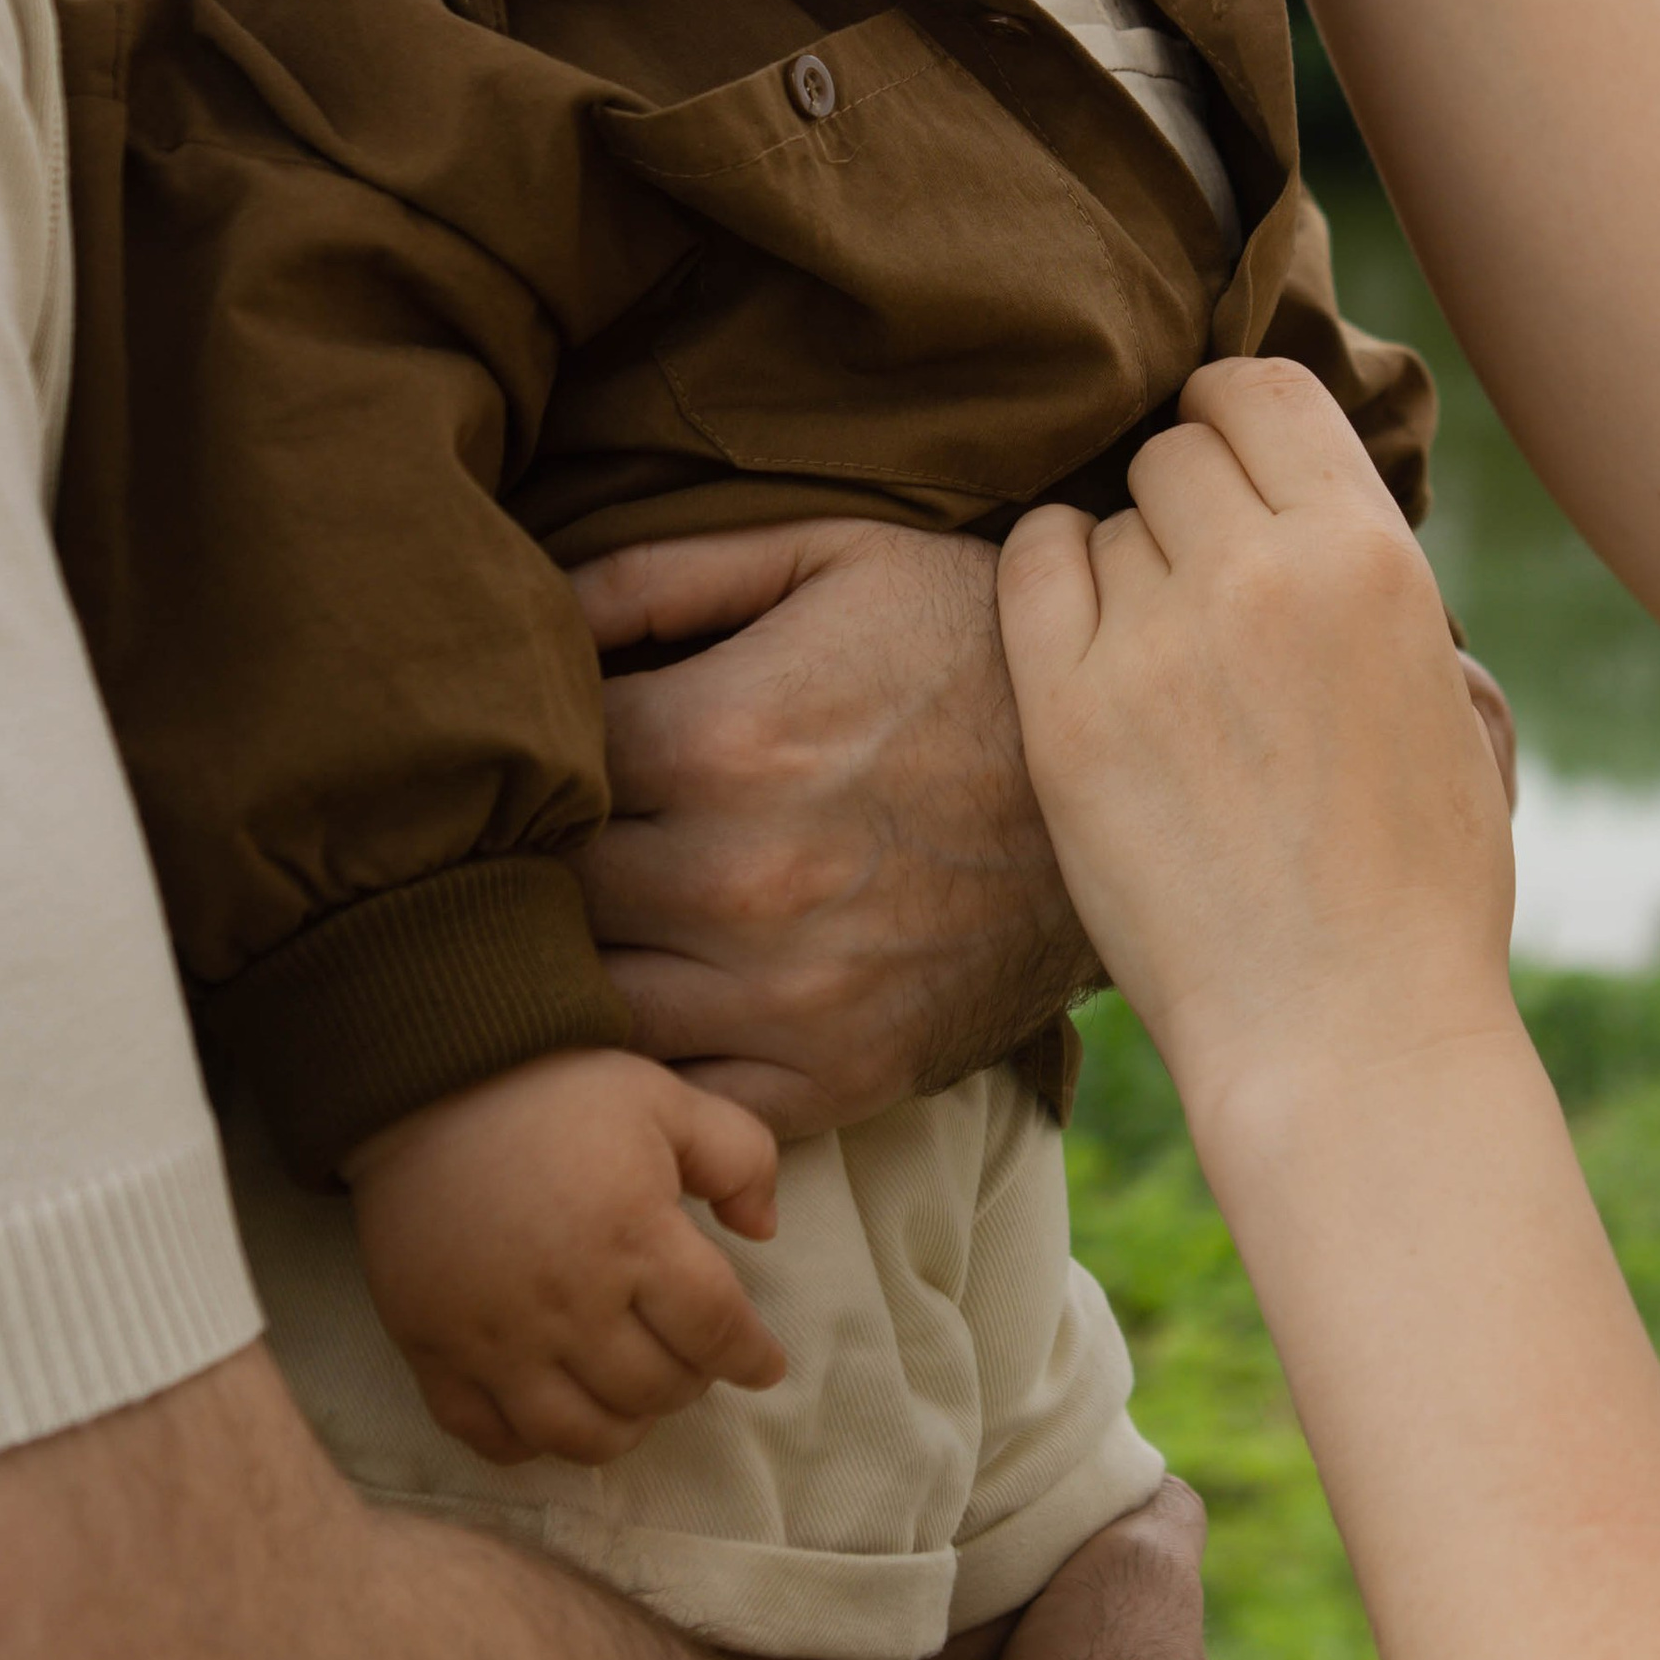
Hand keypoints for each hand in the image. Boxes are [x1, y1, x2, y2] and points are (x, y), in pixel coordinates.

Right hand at [347, 1048, 785, 1467]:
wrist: (423, 1085)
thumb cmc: (553, 1089)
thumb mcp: (665, 1097)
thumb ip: (737, 1157)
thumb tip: (763, 1229)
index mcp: (634, 1237)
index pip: (714, 1329)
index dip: (750, 1355)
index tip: (763, 1364)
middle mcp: (569, 1304)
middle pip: (654, 1389)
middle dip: (690, 1382)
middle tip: (691, 1359)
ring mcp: (497, 1339)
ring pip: (580, 1435)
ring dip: (623, 1425)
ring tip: (632, 1394)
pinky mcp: (434, 1351)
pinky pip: (489, 1437)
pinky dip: (531, 1443)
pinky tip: (552, 1410)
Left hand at [568, 518, 1093, 1139]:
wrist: (1136, 769)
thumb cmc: (967, 643)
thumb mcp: (829, 556)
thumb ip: (660, 573)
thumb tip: (525, 603)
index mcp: (717, 737)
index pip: (536, 768)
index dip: (524, 757)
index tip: (540, 749)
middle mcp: (737, 878)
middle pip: (545, 893)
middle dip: (533, 864)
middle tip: (548, 839)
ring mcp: (787, 993)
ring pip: (591, 1006)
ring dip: (577, 967)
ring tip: (595, 920)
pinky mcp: (837, 1075)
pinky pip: (687, 1103)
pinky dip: (653, 1071)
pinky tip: (662, 1008)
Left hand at [997, 358, 1513, 1123]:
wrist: (1347, 1029)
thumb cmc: (1415, 880)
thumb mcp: (1447, 695)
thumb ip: (1372, 581)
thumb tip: (1305, 498)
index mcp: (1370, 555)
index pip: (1261, 393)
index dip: (1229, 412)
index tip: (1219, 452)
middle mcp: (1262, 573)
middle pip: (1175, 451)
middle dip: (1183, 500)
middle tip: (1194, 583)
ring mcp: (1155, 641)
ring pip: (1109, 519)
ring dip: (1126, 565)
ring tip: (1161, 659)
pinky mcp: (1067, 711)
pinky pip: (1032, 565)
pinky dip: (1050, 577)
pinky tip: (1079, 636)